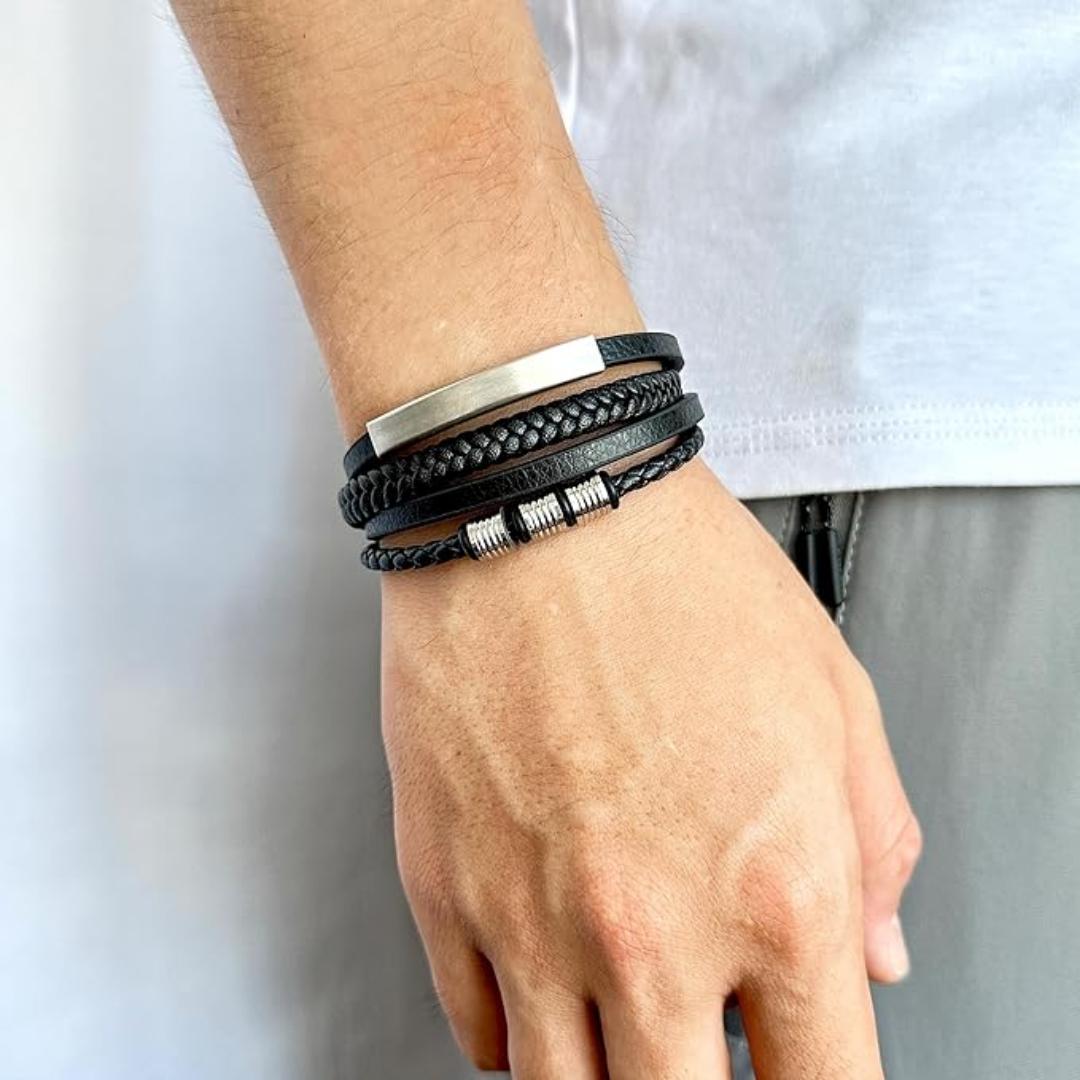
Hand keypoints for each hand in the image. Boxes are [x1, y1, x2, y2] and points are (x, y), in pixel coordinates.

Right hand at [381, 458, 921, 1077]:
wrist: (532, 501)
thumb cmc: (674, 575)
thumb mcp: (832, 692)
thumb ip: (875, 846)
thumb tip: (873, 951)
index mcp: (775, 888)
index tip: (806, 1066)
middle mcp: (648, 931)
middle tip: (711, 1037)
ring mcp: (529, 921)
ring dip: (611, 1076)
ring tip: (630, 1020)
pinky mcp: (440, 888)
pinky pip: (478, 1034)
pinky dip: (521, 1040)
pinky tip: (548, 991)